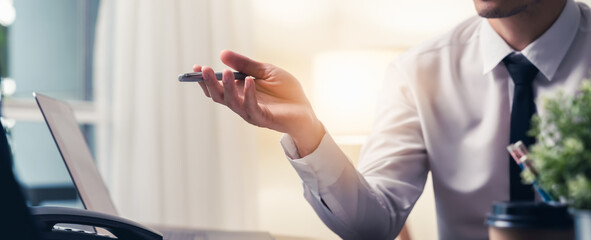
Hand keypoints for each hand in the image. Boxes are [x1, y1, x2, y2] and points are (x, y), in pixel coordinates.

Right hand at [194, 50, 324, 155]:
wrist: (305, 110)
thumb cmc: (286, 91)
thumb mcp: (266, 71)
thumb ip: (246, 65)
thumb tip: (222, 54)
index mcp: (239, 92)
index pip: (217, 87)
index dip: (205, 79)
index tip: (196, 67)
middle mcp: (241, 104)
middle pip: (219, 96)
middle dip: (209, 83)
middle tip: (204, 69)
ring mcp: (251, 112)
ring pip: (232, 102)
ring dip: (227, 87)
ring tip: (226, 72)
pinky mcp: (263, 118)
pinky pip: (252, 107)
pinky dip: (249, 94)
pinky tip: (249, 81)